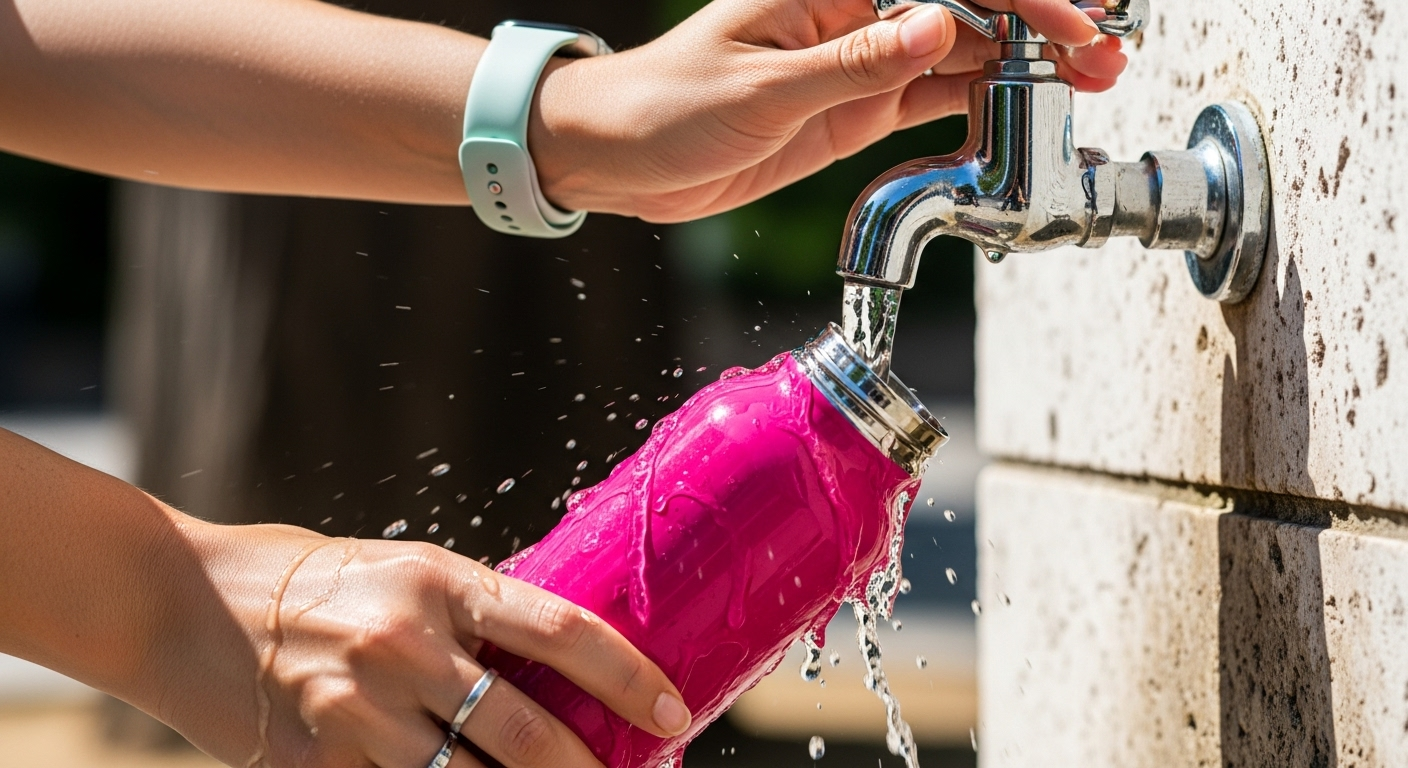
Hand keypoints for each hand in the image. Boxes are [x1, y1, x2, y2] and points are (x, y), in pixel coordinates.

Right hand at [162, 523, 689, 767]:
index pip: (561, 628)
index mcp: (440, 579)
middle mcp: (406, 642)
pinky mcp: (319, 761)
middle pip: (526, 731)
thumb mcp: (404, 569)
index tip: (673, 711)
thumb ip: (471, 613)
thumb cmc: (314, 575)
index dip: (627, 675)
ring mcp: (359, 709)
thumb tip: (555, 658)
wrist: (186, 602)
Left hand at [531, 0, 1126, 221]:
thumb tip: (938, 27)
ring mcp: (859, 61)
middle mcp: (852, 14)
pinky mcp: (855, 108)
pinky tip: (1024, 111)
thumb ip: (853, 65)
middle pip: (968, 6)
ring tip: (1088, 85)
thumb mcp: (758, 88)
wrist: (617, 158)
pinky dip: (980, 106)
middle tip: (1104, 57)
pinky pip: (933, 99)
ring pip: (963, 53)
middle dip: (1041, 26)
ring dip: (1025, 68)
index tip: (1069, 20)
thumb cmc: (663, 104)